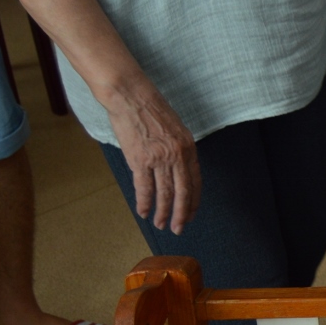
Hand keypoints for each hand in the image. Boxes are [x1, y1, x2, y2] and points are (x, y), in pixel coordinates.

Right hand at [107, 91, 200, 233]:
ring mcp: (159, 159)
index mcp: (188, 148)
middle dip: (182, 214)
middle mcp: (177, 155)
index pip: (195, 181)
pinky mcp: (140, 160)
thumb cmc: (150, 109)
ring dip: (163, 213)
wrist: (130, 96)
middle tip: (179, 228)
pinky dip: (144, 203)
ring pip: (164, 194)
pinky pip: (144, 188)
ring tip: (160, 224)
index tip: (191, 214)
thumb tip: (178, 169)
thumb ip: (179, 150)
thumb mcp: (175, 129)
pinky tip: (143, 212)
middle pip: (183, 193)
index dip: (194, 201)